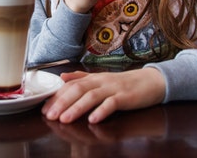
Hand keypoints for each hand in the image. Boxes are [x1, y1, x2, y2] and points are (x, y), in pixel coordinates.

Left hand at [41, 67, 165, 123]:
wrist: (152, 81)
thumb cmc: (125, 83)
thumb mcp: (101, 79)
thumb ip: (81, 77)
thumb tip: (62, 77)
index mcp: (94, 78)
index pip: (71, 85)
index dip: (57, 96)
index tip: (44, 107)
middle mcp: (101, 82)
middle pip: (78, 90)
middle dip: (62, 102)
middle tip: (50, 115)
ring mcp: (114, 89)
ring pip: (92, 96)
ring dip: (77, 108)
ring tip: (65, 119)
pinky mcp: (126, 97)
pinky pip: (113, 104)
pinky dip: (102, 111)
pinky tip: (93, 119)